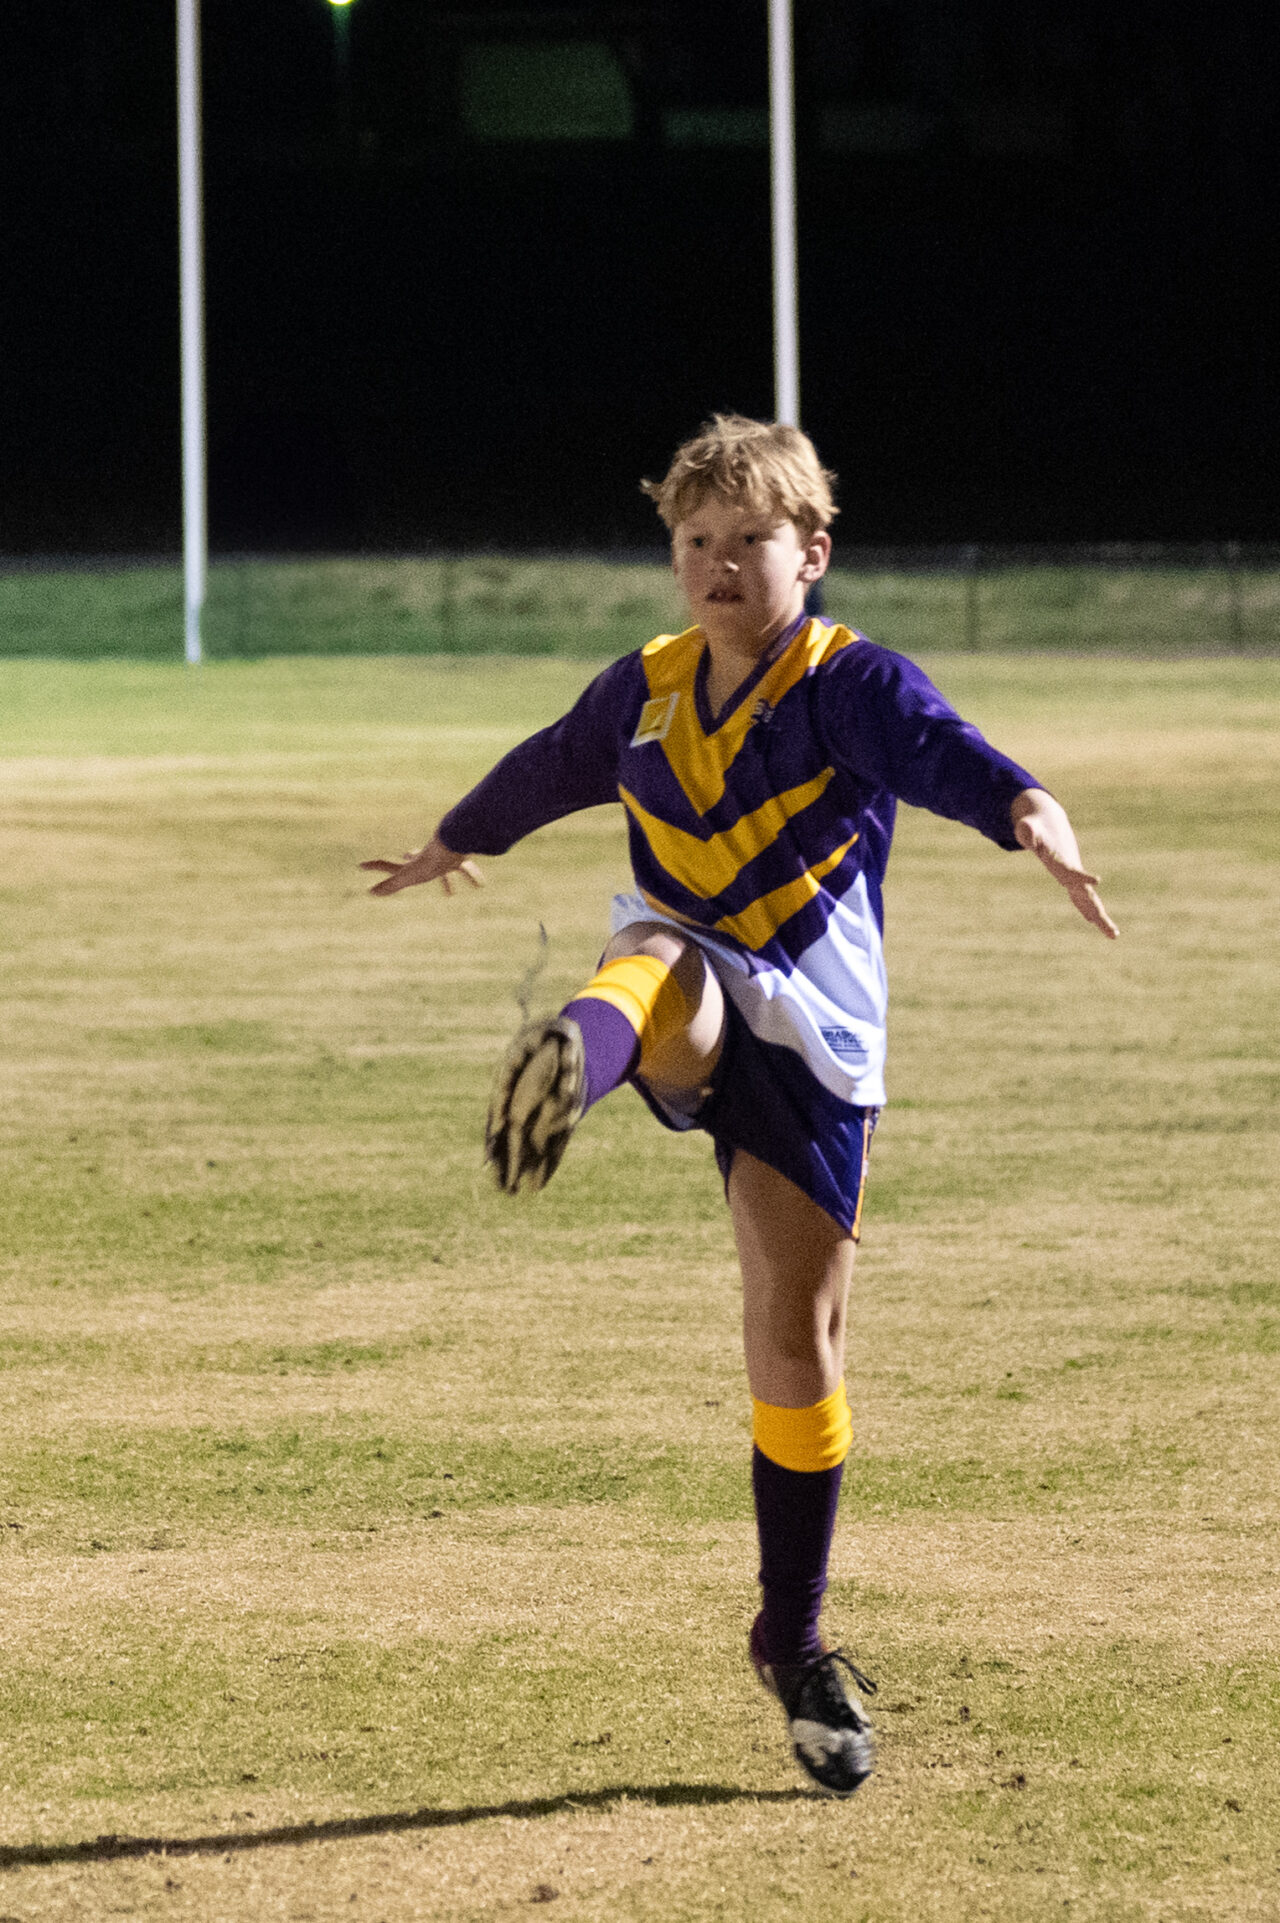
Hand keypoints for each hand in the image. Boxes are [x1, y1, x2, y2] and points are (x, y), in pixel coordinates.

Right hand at [360, 832, 483, 897]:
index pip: (389, 866)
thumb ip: (390, 885)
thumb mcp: (408, 876)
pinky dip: (472, 877)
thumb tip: (369, 892)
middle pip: (414, 857)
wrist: (453, 845)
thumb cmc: (430, 861)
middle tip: (405, 852)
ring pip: (440, 865)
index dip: (375, 866)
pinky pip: (466, 868)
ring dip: (447, 879)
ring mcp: (441, 857)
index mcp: (412, 865)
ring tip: (450, 893)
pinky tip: (480, 885)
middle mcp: (426, 859)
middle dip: (409, 856)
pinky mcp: (459, 857)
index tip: (361, 865)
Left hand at [1011, 790, 1117, 938]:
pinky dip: (1090, 912)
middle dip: (1097, 910)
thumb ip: (1027, 832)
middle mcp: (1072, 872)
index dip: (1082, 877)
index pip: (1072, 872)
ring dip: (1100, 917)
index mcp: (1061, 861)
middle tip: (1111, 927)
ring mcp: (1073, 878)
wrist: (1050, 824)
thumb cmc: (1035, 828)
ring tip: (1114, 935)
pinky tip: (1101, 926)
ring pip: (1089, 900)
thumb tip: (1026, 836)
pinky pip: (1082, 900)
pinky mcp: (1071, 881)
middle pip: (1087, 894)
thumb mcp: (1027, 829)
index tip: (1097, 881)